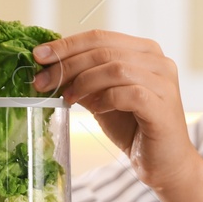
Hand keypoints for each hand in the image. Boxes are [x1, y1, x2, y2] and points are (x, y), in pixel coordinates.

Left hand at [32, 31, 202, 192]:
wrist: (164, 164)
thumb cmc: (134, 129)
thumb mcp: (102, 98)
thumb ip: (83, 80)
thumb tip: (48, 66)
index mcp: (144, 51)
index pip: (100, 37)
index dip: (66, 45)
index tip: (39, 56)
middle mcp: (158, 61)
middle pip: (104, 50)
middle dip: (67, 65)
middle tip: (42, 81)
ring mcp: (164, 82)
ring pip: (115, 68)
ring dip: (83, 82)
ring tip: (66, 97)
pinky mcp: (163, 106)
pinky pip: (128, 93)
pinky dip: (105, 99)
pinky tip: (94, 109)